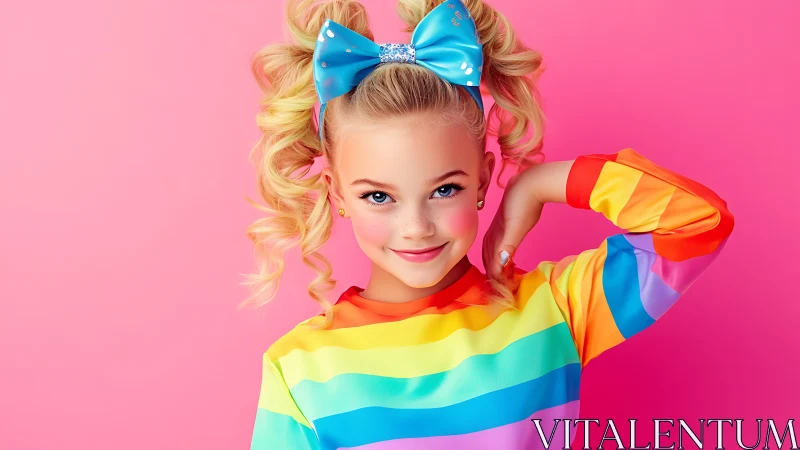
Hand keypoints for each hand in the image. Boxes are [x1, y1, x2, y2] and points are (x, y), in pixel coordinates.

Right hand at [481, 170, 544, 284]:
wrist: (530, 183)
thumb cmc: (526, 204)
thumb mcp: (518, 227)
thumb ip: (509, 245)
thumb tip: (501, 263)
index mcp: (495, 236)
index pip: (492, 263)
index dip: (497, 277)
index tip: (505, 288)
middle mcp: (493, 234)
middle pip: (488, 259)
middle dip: (493, 274)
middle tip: (502, 286)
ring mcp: (497, 229)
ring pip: (491, 252)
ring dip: (495, 265)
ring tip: (503, 275)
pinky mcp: (503, 225)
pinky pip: (496, 245)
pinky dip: (499, 255)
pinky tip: (507, 257)